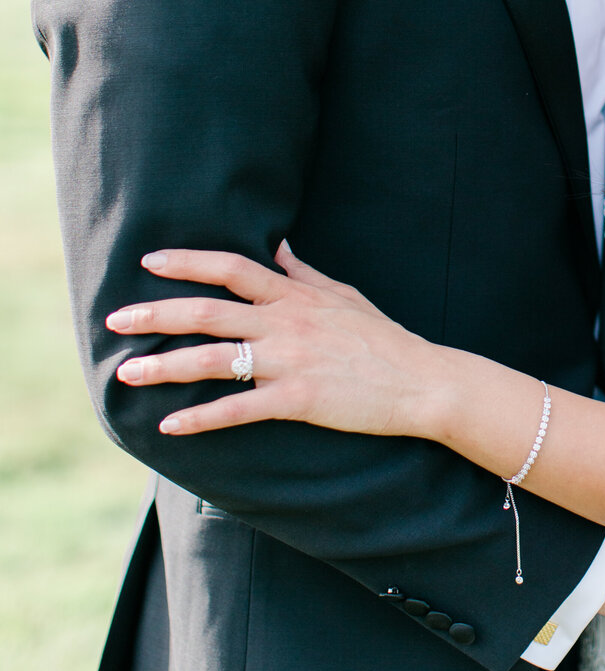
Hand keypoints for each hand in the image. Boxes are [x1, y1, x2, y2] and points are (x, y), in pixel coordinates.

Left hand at [106, 244, 435, 438]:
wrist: (422, 380)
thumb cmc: (383, 339)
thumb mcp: (344, 296)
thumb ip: (304, 274)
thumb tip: (278, 246)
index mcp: (295, 296)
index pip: (232, 269)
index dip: (188, 263)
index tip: (150, 262)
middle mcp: (287, 323)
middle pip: (209, 312)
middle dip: (156, 314)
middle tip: (115, 319)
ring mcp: (292, 361)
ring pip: (214, 359)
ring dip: (165, 366)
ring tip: (126, 373)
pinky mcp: (299, 399)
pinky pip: (240, 408)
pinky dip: (202, 418)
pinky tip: (170, 425)